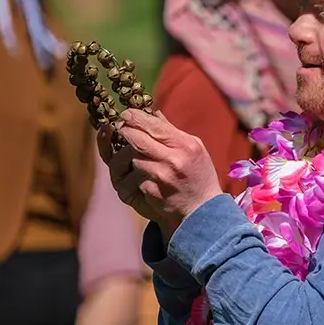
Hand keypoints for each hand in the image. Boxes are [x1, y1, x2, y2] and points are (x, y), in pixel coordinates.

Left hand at [106, 110, 221, 231]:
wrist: (202, 211)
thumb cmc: (199, 176)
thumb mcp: (194, 149)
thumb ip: (172, 132)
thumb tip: (153, 113)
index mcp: (185, 145)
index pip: (154, 125)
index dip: (135, 117)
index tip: (126, 115)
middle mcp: (173, 159)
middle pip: (136, 138)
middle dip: (125, 131)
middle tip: (121, 129)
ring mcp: (160, 176)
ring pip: (130, 158)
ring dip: (128, 157)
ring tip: (134, 157)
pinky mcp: (149, 191)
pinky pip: (129, 177)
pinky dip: (130, 175)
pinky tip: (138, 176)